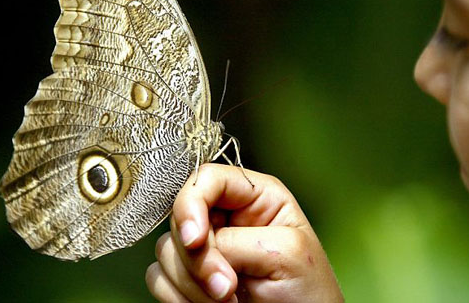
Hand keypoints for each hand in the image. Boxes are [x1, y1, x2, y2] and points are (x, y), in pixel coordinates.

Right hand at [145, 163, 343, 301]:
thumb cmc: (308, 290)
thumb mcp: (285, 252)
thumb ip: (236, 240)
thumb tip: (196, 246)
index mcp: (254, 197)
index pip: (206, 179)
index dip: (191, 204)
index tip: (195, 239)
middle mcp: (226, 217)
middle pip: (181, 218)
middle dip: (198, 259)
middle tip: (228, 288)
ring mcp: (207, 248)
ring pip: (166, 251)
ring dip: (191, 284)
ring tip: (229, 302)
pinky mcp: (191, 278)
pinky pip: (159, 279)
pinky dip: (178, 297)